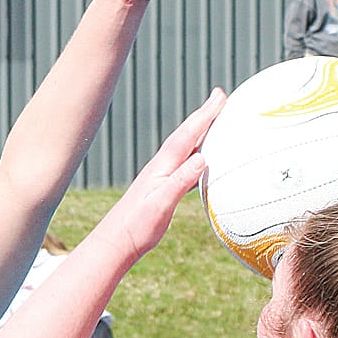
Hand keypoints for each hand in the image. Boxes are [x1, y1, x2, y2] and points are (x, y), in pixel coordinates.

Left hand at [103, 90, 225, 258]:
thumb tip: (202, 158)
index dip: (205, 115)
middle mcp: (161, 166)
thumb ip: (181, 181)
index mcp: (162, 166)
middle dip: (204, 114)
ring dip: (200, 132)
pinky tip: (203, 158)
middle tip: (220, 96)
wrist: (117, 241)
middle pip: (186, 134)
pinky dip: (197, 154)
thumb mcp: (162, 204)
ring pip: (185, 147)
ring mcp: (161, 175)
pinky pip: (185, 163)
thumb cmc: (138, 226)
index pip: (187, 135)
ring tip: (215, 120)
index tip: (220, 97)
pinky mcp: (161, 187)